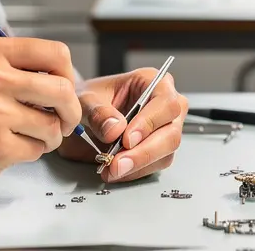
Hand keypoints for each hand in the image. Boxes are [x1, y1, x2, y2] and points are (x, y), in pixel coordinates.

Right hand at [0, 37, 81, 201]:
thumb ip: (15, 68)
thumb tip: (65, 81)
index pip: (56, 53)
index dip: (68, 75)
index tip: (63, 91)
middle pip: (63, 89)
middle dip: (69, 111)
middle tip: (62, 122)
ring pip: (54, 124)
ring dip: (49, 137)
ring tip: (25, 137)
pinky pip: (37, 149)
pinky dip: (29, 153)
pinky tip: (6, 149)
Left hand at [56, 68, 187, 182]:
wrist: (83, 117)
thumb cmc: (91, 100)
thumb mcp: (86, 100)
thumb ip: (98, 112)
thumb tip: (115, 129)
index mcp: (151, 82)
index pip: (165, 102)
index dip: (149, 122)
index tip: (127, 139)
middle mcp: (164, 105)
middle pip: (171, 132)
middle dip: (144, 151)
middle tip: (117, 162)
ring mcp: (165, 128)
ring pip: (166, 152)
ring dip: (138, 165)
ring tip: (112, 168)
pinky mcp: (159, 149)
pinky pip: (156, 165)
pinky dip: (135, 171)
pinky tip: (116, 170)